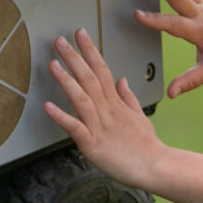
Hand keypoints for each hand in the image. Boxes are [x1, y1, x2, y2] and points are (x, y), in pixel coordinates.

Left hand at [43, 29, 165, 188]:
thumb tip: (121, 79)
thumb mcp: (139, 116)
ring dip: (66, 81)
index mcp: (115, 103)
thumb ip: (127, 97)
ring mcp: (99, 126)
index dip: (90, 51)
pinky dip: (61, 117)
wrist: (155, 168)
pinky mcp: (92, 144)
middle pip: (89, 78)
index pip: (102, 70)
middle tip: (60, 41)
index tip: (80, 34)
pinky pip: (75, 128)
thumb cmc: (146, 146)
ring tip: (53, 64)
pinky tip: (48, 106)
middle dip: (74, 58)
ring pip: (81, 98)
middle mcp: (107, 110)